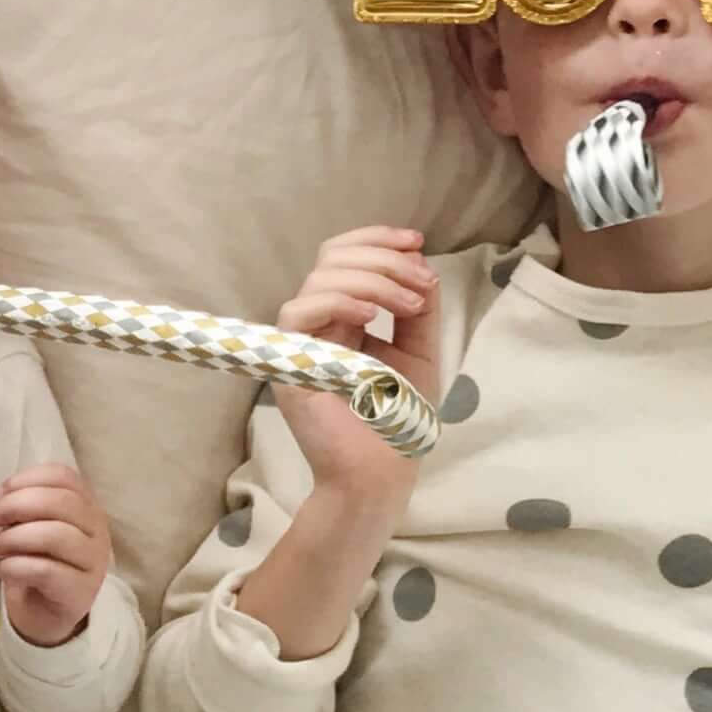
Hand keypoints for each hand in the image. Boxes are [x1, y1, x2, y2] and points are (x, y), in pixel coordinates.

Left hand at [0, 462, 112, 646]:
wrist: (45, 614)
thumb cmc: (37, 563)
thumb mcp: (29, 527)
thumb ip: (21, 507)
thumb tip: (1, 498)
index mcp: (85, 506)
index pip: (64, 477)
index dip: (29, 478)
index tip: (1, 492)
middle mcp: (97, 530)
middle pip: (63, 502)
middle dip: (17, 505)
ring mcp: (93, 562)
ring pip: (56, 535)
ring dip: (15, 537)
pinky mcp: (80, 592)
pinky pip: (46, 570)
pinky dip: (16, 566)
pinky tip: (3, 570)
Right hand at [275, 227, 440, 511]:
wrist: (381, 472)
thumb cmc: (398, 420)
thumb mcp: (420, 352)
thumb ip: (418, 310)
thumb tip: (419, 265)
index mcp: (345, 318)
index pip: (344, 259)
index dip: (376, 240)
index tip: (416, 242)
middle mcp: (319, 324)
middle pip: (332, 259)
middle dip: (383, 259)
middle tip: (421, 282)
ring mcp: (301, 342)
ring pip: (320, 278)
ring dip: (374, 280)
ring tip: (411, 304)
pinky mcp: (290, 364)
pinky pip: (300, 311)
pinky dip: (340, 303)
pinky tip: (373, 317)